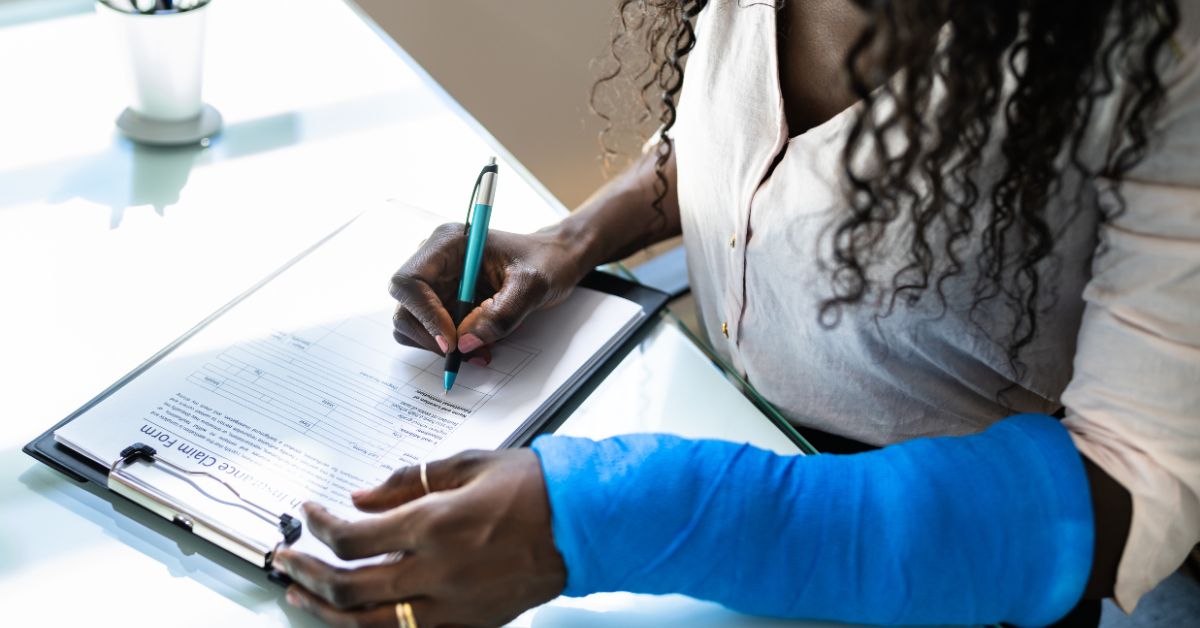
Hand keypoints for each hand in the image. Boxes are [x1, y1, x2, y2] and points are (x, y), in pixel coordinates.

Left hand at [274, 449, 566, 626]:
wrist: (583, 524)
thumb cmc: (533, 488)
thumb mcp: (468, 464)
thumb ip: (407, 481)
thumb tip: (361, 497)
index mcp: (434, 523)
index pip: (351, 536)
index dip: (317, 526)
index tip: (308, 514)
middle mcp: (437, 569)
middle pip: (347, 585)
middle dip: (305, 571)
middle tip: (285, 558)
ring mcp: (451, 604)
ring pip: (367, 623)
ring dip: (324, 609)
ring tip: (300, 595)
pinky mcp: (467, 624)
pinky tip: (352, 618)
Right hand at [389, 223, 589, 363]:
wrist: (556, 261)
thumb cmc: (546, 261)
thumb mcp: (533, 285)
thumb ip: (501, 314)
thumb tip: (465, 343)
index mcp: (448, 243)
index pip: (409, 281)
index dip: (423, 314)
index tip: (451, 339)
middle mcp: (436, 262)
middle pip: (405, 307)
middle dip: (430, 336)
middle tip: (463, 353)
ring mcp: (438, 284)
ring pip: (413, 324)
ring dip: (440, 346)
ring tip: (479, 352)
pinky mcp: (446, 304)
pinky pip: (433, 333)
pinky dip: (451, 347)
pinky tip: (479, 348)